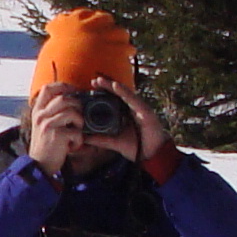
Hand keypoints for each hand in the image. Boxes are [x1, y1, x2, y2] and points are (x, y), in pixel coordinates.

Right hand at [29, 84, 87, 172]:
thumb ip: (51, 112)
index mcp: (37, 111)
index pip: (48, 88)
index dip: (63, 86)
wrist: (39, 165)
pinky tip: (73, 146)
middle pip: (63, 98)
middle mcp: (41, 116)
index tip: (73, 90)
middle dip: (77, 105)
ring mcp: (48, 125)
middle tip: (79, 116)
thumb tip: (71, 100)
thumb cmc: (45, 145)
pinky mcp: (57, 136)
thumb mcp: (42, 125)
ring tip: (76, 131)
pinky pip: (76, 131)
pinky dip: (79, 140)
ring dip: (80, 122)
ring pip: (72, 112)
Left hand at [31, 83, 157, 172]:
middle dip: (105, 86)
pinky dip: (125, 92)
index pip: (112, 99)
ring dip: (112, 85)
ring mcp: (139, 109)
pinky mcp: (146, 112)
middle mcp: (132, 108)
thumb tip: (84, 138)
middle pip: (117, 93)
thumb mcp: (114, 142)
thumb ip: (101, 140)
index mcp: (125, 113)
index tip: (89, 88)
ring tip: (100, 80)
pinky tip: (116, 86)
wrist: (153, 156)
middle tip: (93, 81)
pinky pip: (134, 100)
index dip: (102, 92)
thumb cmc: (137, 147)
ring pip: (124, 93)